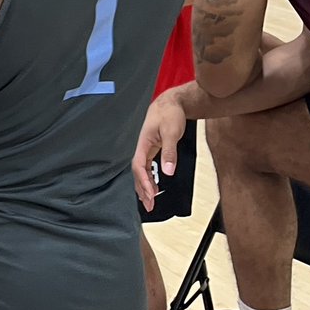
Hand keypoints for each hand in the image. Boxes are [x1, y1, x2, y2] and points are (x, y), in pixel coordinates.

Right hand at [132, 86, 187, 212]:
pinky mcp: (152, 149)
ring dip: (145, 186)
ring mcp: (146, 148)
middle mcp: (142, 147)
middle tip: (149, 206)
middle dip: (142, 189)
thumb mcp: (172, 132)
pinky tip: (154, 187)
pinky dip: (149, 178)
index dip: (143, 181)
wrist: (172, 103)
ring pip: (142, 171)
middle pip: (137, 172)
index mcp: (142, 143)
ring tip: (150, 201)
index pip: (138, 166)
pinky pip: (147, 167)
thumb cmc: (170, 114)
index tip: (151, 194)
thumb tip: (168, 172)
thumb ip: (169, 152)